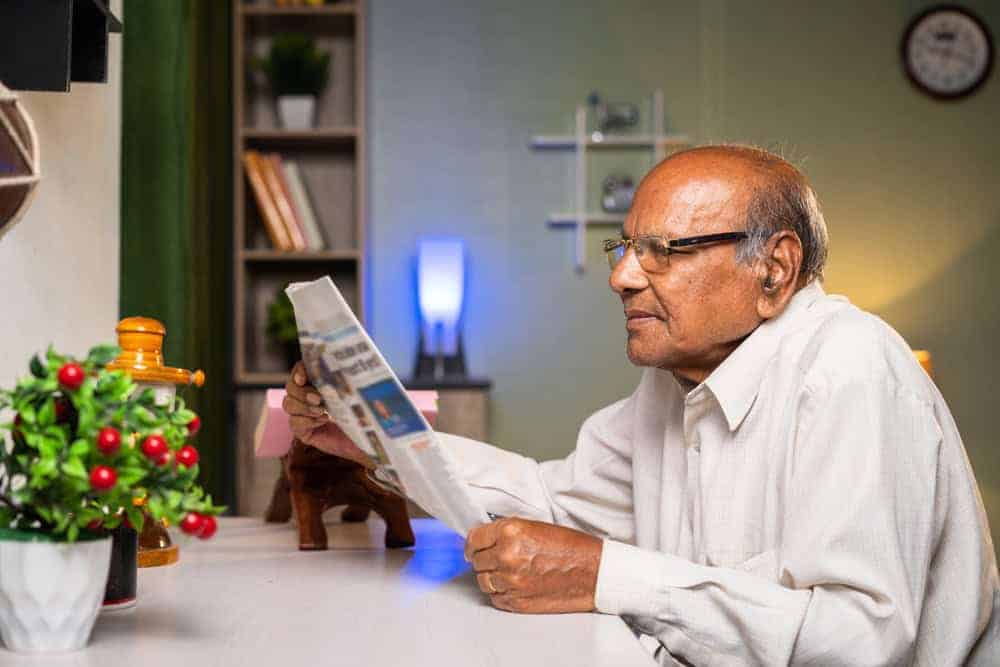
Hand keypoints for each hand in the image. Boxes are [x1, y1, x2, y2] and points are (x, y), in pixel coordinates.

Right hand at [282, 362, 374, 467]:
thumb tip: (348, 367)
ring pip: (289, 404)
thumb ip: (347, 380)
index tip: (304, 378)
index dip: (299, 371)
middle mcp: (306, 396)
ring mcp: (302, 414)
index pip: (300, 370)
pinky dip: (307, 420)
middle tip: (319, 398)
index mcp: (318, 382)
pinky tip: (323, 420)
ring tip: (322, 410)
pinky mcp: (303, 431)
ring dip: (304, 406)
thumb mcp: (356, 394)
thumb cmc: (363, 413)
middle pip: (290, 387)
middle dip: (302, 392)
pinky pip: (294, 422)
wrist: (367, 439)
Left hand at [465, 517, 601, 613]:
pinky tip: (516, 584)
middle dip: (484, 559)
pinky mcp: (517, 602)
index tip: (474, 547)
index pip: (473, 539)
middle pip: (476, 561)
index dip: (473, 543)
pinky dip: (501, 592)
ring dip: (492, 577)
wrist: (594, 572)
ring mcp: (511, 581)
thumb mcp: (535, 526)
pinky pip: (495, 598)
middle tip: (498, 558)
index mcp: (510, 532)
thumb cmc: (571, 548)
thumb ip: (506, 533)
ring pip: (483, 581)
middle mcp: (507, 556)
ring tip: (510, 572)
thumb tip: (483, 539)